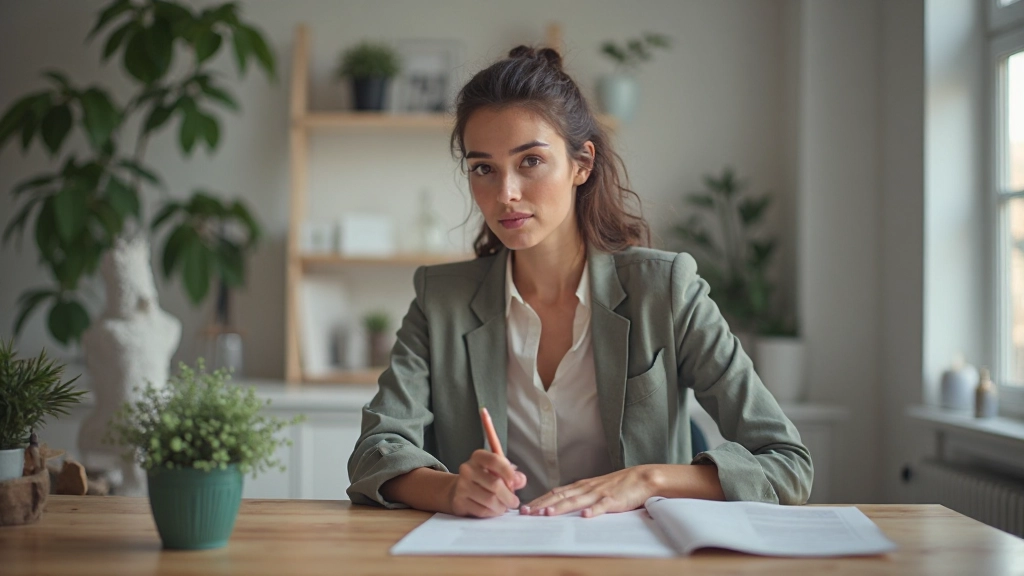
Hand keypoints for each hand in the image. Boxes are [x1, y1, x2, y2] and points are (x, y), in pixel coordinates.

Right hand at [448, 449, 527, 517]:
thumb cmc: (483, 479)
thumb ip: (512, 475)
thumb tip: (520, 480)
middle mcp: (467, 469)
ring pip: (490, 500)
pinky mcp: (459, 502)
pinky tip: (494, 510)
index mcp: (478, 457)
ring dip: (502, 506)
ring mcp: (462, 486)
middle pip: (495, 484)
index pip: (495, 460)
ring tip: (504, 507)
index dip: (508, 472)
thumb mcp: (497, 472)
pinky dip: (493, 513)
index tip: (515, 482)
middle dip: (509, 496)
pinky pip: (482, 511)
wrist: (457, 490)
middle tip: (514, 501)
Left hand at [521, 465, 658, 517]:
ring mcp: (599, 493)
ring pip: (577, 500)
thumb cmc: (618, 485)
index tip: (525, 508)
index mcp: (582, 486)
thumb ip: (580, 495)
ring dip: (561, 507)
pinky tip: (585, 516)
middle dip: (542, 504)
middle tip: (526, 512)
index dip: (540, 500)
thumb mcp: (595, 488)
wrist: (642, 478)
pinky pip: (602, 506)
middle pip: (560, 496)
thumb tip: (562, 503)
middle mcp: (587, 488)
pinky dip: (593, 510)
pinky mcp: (614, 500)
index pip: (555, 492)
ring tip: (548, 514)